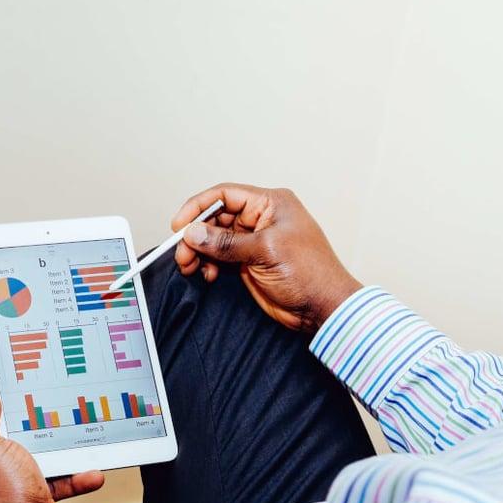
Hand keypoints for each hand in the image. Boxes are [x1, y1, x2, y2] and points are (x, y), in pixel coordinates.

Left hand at [0, 360, 105, 502]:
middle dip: (17, 401)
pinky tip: (91, 471)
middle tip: (30, 377)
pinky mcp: (33, 493)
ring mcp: (8, 478)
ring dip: (54, 438)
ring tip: (66, 417)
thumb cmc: (3, 492)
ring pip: (32, 446)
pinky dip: (74, 473)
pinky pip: (57, 475)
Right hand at [173, 183, 362, 332]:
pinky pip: (220, 257)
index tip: (179, 225)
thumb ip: (226, 243)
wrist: (323, 307)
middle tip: (183, 253)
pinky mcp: (249, 262)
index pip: (225, 195)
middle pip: (216, 218)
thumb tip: (194, 233)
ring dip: (199, 252)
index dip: (199, 207)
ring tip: (190, 266)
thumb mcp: (265, 251)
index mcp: (270, 204)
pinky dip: (209, 264)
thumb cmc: (310, 273)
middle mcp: (260, 218)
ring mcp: (254, 241)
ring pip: (214, 239)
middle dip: (196, 235)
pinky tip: (208, 275)